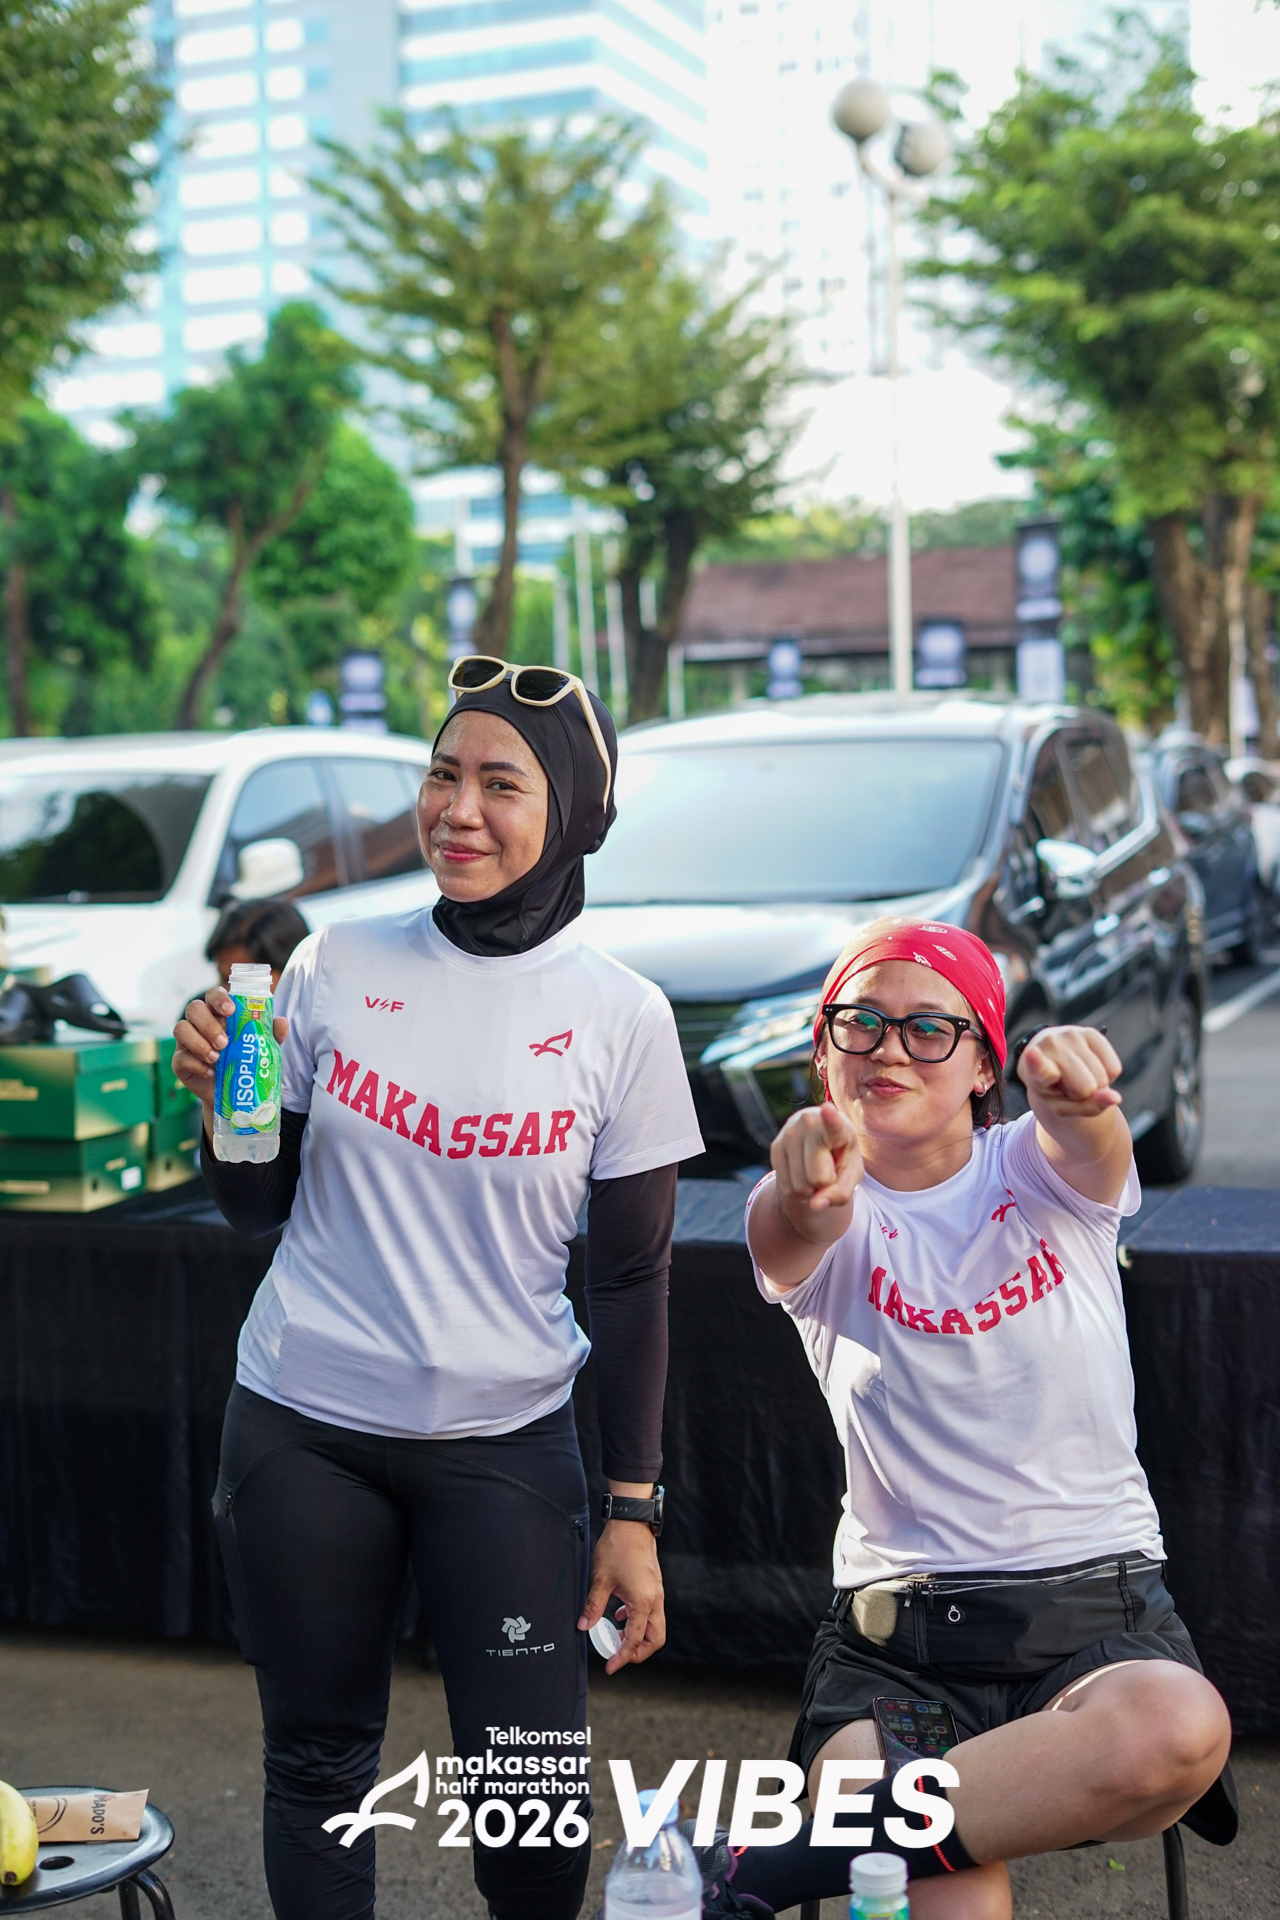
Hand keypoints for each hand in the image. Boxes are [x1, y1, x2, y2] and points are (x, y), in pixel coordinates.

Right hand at [173, 987, 289, 1133]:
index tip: (230, 1010)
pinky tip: (210, 1072)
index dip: (219, 998)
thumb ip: (272, 1034)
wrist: (234, 1093)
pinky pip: (180, 1057)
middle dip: (208, 1024)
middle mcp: (199, 1023)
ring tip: (216, 1058)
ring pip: (181, 1028)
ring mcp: (187, 1041)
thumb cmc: (246, 1062)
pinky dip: (196, 1064)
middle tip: (224, 1042)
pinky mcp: (180, 1062)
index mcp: (219, 1013)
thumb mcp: (262, 1048)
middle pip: (194, 1008)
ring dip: (199, 1043)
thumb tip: (281, 1022)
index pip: (213, 995)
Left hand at [578, 1523, 664, 1674]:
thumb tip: (584, 1626)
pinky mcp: (654, 1585)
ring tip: (616, 1635)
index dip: (622, 1657)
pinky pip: (651, 1611)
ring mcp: (656, 1592)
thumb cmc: (618, 1548)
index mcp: (642, 1603)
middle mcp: (654, 1601)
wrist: (632, 1523)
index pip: (634, 1640)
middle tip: (619, 1655)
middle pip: (655, 1639)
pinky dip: (638, 1620)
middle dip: (638, 1652)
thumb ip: (593, 1605)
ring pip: (655, 1626)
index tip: (610, 1667)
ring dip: (638, 1636)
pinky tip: (619, 1614)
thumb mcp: (601, 1579)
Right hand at [770, 1103, 863, 1241]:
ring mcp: (789, 1132)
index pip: (833, 1125)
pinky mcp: (775, 1145)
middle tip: (828, 1169)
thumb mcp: (852, 1175)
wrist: (819, 1144)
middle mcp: (810, 1123)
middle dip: (825, 1184)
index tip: (828, 1109)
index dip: (831, 1119)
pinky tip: (802, 1173)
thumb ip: (841, 1192)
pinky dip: (797, 1191)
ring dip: (810, 1189)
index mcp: (838, 1125)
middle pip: (818, 1178)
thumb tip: (816, 1205)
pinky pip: (787, 1188)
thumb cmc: (842, 1158)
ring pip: (800, 1185)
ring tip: (814, 1170)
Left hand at [1020, 1026, 1121, 1117]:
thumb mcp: (1063, 1107)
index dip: (1037, 1062)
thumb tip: (1115, 1097)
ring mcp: (1071, 1036)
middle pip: (1086, 1087)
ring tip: (1077, 1074)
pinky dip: (1108, 1074)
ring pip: (1102, 1077)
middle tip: (1069, 1084)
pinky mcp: (1091, 1032)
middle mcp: (1051, 1047)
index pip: (1039, 1067)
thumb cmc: (1055, 1088)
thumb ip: (1087, 1107)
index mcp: (1035, 1071)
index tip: (1033, 1053)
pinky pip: (1114, 1067)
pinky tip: (1090, 1067)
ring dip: (1095, 1082)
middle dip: (1084, 1092)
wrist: (1051, 1059)